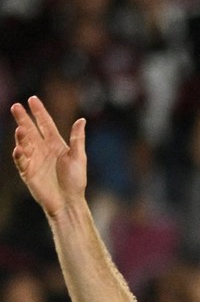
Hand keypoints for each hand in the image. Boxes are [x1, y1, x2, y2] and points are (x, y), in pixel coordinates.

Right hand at [10, 97, 87, 215]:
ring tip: (20, 129)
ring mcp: (34, 159)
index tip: (32, 99)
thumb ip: (77, 139)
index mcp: (56, 144)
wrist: (69, 202)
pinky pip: (21, 160)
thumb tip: (81, 120)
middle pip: (31, 130)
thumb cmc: (76, 181)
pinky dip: (20, 154)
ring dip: (21, 136)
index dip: (39, 112)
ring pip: (24, 143)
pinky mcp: (27, 171)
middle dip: (23, 119)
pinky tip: (19, 149)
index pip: (45, 124)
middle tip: (16, 106)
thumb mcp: (78, 158)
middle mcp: (43, 149)